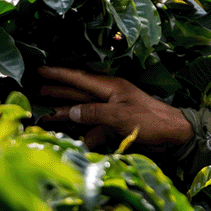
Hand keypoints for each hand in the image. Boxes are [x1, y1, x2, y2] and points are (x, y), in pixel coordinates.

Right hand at [35, 66, 193, 152]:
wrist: (174, 134)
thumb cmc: (150, 120)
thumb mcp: (119, 116)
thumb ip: (93, 114)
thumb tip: (70, 112)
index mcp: (110, 86)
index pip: (78, 77)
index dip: (58, 74)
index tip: (39, 69)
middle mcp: (109, 95)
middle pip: (77, 92)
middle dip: (56, 91)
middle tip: (35, 90)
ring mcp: (112, 110)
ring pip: (83, 110)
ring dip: (65, 113)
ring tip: (44, 116)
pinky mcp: (116, 125)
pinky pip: (95, 128)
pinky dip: (86, 134)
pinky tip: (77, 140)